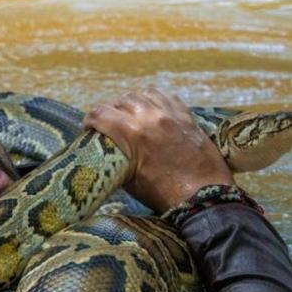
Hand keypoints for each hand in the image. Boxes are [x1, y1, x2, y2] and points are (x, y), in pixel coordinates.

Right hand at [83, 88, 233, 212]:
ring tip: (128, 113)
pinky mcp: (186, 116)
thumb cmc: (163, 194)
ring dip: (130, 102)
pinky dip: (153, 100)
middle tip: (107, 123)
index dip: (89, 119)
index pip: (101, 114)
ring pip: (142, 94)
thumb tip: (107, 152)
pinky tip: (151, 109)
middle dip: (109, 111)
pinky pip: (165, 96)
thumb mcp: (129, 180)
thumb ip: (116, 158)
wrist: (203, 197)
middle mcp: (150, 117)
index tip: (88, 127)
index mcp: (132, 134)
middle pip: (120, 101)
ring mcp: (170, 114)